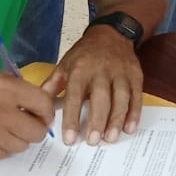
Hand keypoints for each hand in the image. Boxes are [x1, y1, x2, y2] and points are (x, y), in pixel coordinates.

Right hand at [0, 69, 55, 161]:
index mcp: (7, 89)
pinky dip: (2, 148)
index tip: (44, 114)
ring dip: (19, 139)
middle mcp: (1, 112)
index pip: (43, 105)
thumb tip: (41, 105)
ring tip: (7, 130)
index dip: (47, 111)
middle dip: (36, 128)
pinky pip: (4, 155)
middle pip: (37, 132)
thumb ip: (18, 90)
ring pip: (22, 146)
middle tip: (28, 124)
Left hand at [44, 25, 142, 145]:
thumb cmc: (85, 54)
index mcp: (80, 69)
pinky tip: (129, 128)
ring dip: (117, 119)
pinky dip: (135, 113)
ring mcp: (121, 72)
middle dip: (97, 120)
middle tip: (92, 141)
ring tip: (111, 138)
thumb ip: (52, 86)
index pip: (75, 95)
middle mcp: (101, 70)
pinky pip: (137, 95)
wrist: (112, 34)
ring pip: (121, 97)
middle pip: (101, 97)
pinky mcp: (136, 75)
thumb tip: (39, 108)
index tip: (69, 138)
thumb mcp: (65, 65)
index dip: (72, 117)